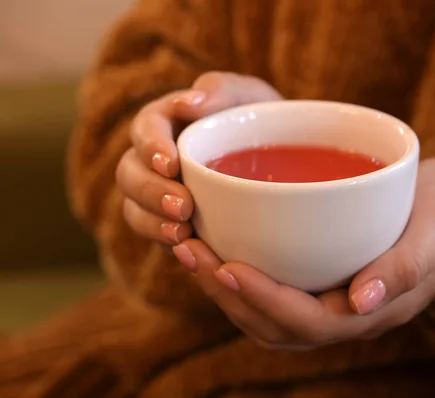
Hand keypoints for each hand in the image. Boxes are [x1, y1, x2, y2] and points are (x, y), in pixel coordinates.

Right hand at [115, 72, 282, 244]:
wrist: (284, 162)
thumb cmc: (260, 122)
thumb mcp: (250, 97)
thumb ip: (222, 90)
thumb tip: (193, 101)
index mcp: (169, 122)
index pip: (145, 127)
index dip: (150, 145)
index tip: (171, 163)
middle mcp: (155, 160)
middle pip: (129, 174)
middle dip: (150, 192)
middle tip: (183, 207)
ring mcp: (160, 195)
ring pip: (135, 210)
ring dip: (153, 224)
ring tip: (182, 234)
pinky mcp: (173, 224)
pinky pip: (158, 238)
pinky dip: (169, 246)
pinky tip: (191, 251)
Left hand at [173, 157, 434, 349]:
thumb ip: (408, 265)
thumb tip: (363, 300)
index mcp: (375, 310)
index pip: (309, 322)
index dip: (263, 299)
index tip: (227, 264)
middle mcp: (346, 314)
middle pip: (275, 325)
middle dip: (228, 294)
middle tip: (190, 250)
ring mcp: (332, 299)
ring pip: (266, 314)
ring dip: (225, 287)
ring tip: (190, 247)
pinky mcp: (322, 277)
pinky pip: (273, 289)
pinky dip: (239, 273)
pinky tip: (218, 242)